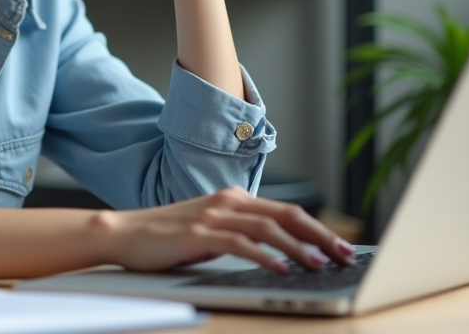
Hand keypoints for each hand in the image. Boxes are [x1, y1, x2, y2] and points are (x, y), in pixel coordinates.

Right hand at [98, 187, 355, 272]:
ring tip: (319, 264)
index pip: (286, 212)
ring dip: (297, 247)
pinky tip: (280, 268)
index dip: (317, 229)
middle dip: (319, 235)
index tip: (340, 247)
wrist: (124, 233)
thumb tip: (279, 252)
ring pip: (268, 227)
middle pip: (286, 215)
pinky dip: (264, 255)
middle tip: (344, 254)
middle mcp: (228, 202)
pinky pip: (239, 242)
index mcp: (234, 199)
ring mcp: (213, 216)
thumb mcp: (211, 231)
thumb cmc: (168, 237)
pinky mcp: (198, 233)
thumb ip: (240, 233)